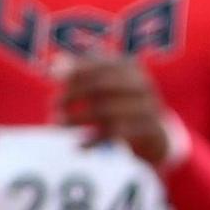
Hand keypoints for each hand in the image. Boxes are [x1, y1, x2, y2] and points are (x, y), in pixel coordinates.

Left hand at [54, 57, 174, 166]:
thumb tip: (56, 64)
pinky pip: (115, 135)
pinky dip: (94, 141)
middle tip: (54, 104)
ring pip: (106, 111)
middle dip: (74, 94)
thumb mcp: (104, 84)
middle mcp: (141, 84)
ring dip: (77, 118)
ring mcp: (147, 107)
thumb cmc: (120, 103)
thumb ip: (82, 72)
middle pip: (101, 85)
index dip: (76, 69)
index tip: (54, 77)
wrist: (155, 133)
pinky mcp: (147, 130)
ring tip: (58, 124)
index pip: (99, 63)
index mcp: (131, 67)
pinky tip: (78, 146)